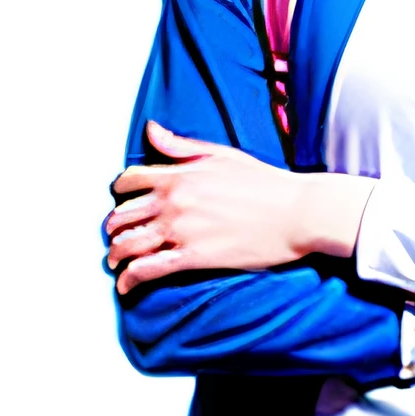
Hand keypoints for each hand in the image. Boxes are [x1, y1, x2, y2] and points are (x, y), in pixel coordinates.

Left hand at [106, 123, 374, 293]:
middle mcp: (174, 201)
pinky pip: (148, 269)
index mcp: (180, 175)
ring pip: (127, 244)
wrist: (300, 212)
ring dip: (116, 255)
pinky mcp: (194, 257)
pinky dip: (130, 279)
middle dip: (114, 227)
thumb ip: (183, 146)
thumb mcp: (224, 155)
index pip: (129, 180)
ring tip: (117, 261)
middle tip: (117, 236)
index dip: (121, 191)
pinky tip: (127, 285)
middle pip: (121, 215)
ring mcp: (182, 230)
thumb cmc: (268, 183)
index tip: (124, 201)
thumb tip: (151, 130)